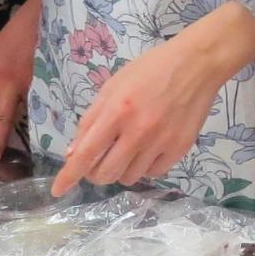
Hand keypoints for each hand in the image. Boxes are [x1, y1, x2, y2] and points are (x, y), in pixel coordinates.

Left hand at [0, 0, 41, 162]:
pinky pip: (39, 104)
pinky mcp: (46, 83)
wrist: (38, 17)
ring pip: (20, 114)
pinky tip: (40, 130)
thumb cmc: (14, 34)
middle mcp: (8, 85)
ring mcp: (29, 85)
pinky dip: (37, 116)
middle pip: (1, 117)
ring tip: (12, 152)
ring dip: (14, 133)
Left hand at [52, 3, 254, 194]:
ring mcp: (161, 142)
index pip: (86, 153)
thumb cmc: (150, 70)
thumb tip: (73, 153)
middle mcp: (138, 131)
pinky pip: (153, 173)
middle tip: (99, 161)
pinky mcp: (180, 148)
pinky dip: (144, 168)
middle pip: (106, 173)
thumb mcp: (113, 86)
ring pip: (129, 177)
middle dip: (95, 173)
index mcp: (117, 111)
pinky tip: (147, 151)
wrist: (196, 65)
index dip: (69, 175)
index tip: (58, 190)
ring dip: (121, 171)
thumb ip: (91, 119)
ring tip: (126, 152)